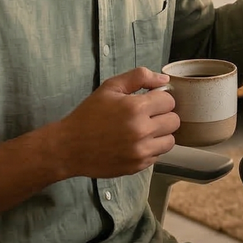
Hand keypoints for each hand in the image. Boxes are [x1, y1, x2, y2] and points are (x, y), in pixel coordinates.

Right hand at [51, 68, 179, 179]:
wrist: (69, 147)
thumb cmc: (88, 115)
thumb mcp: (110, 87)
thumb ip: (139, 77)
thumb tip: (164, 79)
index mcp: (135, 108)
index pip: (169, 100)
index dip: (159, 98)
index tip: (148, 101)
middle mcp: (141, 131)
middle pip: (174, 120)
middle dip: (163, 115)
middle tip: (146, 115)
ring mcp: (140, 151)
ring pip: (170, 140)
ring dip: (160, 134)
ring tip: (143, 130)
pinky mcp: (138, 166)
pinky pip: (158, 155)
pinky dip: (151, 148)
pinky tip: (134, 143)